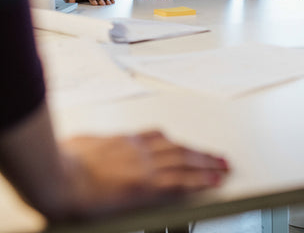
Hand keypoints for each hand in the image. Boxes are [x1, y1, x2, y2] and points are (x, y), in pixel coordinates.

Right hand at [61, 130, 229, 217]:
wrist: (59, 176)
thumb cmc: (63, 162)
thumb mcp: (81, 145)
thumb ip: (94, 146)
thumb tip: (89, 147)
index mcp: (124, 141)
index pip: (158, 138)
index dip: (177, 143)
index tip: (187, 145)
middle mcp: (139, 149)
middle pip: (177, 147)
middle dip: (199, 152)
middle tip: (217, 155)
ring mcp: (144, 166)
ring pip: (184, 161)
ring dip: (206, 163)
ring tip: (223, 166)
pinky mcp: (145, 186)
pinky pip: (180, 182)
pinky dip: (200, 180)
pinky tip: (213, 182)